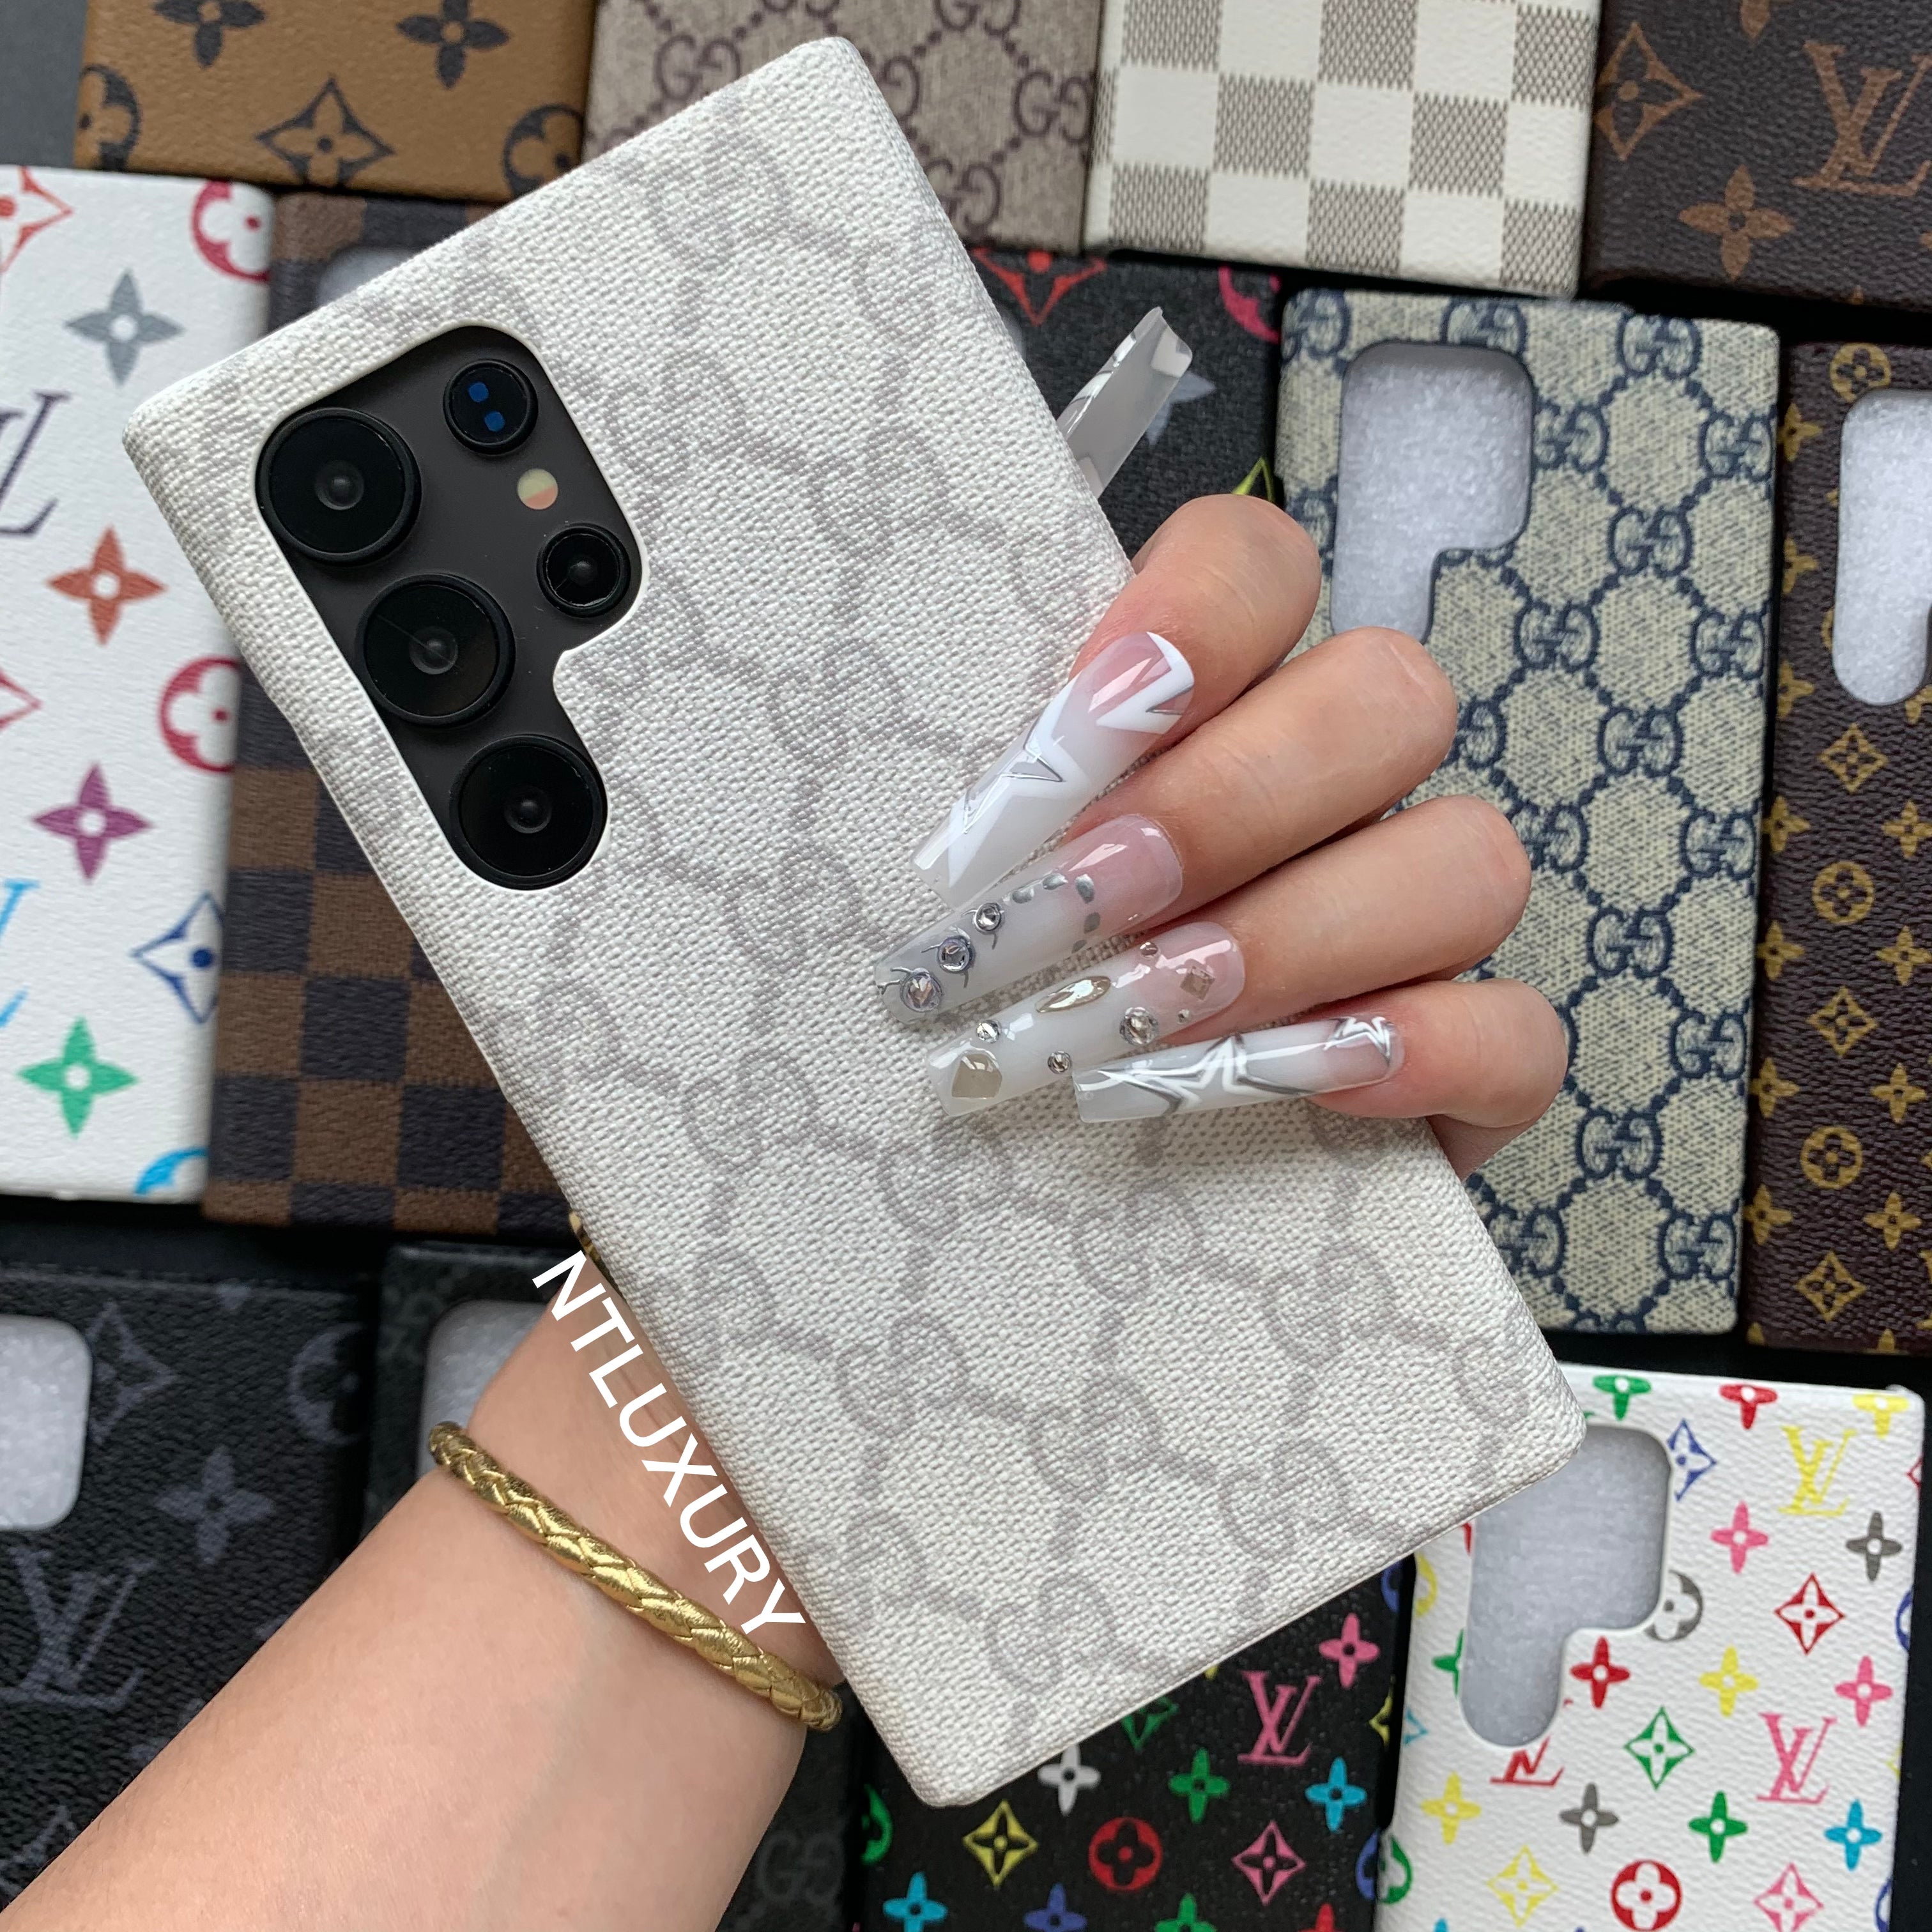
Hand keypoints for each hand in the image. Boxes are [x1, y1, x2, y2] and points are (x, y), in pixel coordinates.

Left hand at [883, 494, 1567, 1176]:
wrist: (1073, 1180)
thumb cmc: (1006, 999)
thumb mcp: (984, 882)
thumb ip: (1001, 820)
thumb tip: (960, 841)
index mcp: (1223, 711)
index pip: (1262, 569)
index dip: (1190, 620)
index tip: (1072, 737)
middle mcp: (1341, 793)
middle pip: (1388, 697)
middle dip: (1230, 801)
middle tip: (1090, 897)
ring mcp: (1418, 924)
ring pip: (1471, 858)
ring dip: (1302, 934)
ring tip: (1155, 1013)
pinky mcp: (1469, 1065)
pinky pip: (1516, 1032)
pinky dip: (1420, 1052)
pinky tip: (1299, 1082)